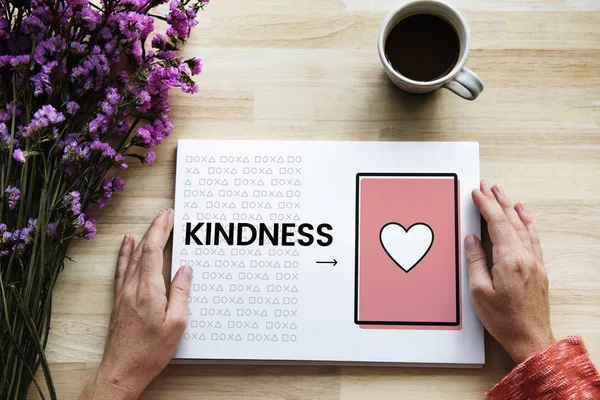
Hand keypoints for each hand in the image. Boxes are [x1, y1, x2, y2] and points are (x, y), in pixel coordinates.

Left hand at [80, 209, 191, 398]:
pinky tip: (127, 243)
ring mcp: (123, 293)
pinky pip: (122, 269)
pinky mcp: (119, 300)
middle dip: (155, 229)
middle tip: (165, 214)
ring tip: (152, 223)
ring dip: (143, 238)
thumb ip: (181, 294)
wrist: (121, 370)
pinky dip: (125, 253)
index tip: (168, 216)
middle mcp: (132, 288)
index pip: (152, 252)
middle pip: (142, 250)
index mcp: (148, 291)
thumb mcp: (176, 325)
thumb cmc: (149, 352)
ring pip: (132, 257)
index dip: (160, 231)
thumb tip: (185, 271)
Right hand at [465, 180, 554, 363]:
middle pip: (510, 221)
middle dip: (498, 200)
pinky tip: (524, 216)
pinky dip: (527, 223)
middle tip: (488, 185)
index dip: (486, 205)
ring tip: (503, 193)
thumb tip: (472, 238)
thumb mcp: (479, 291)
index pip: (496, 224)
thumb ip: (475, 260)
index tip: (476, 192)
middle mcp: (526, 257)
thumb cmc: (503, 319)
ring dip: (512, 208)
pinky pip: (533, 238)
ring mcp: (535, 262)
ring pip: (523, 227)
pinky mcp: (539, 269)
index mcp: (509, 260)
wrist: (531, 338)